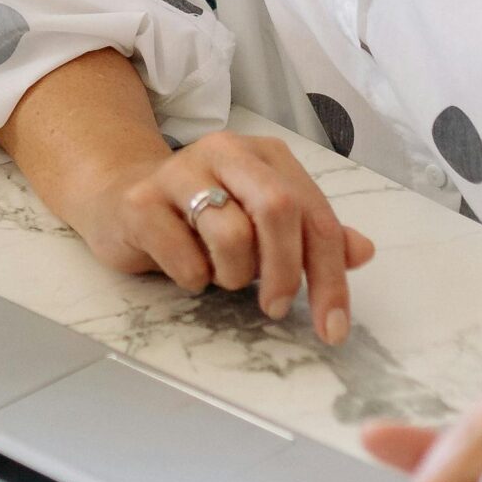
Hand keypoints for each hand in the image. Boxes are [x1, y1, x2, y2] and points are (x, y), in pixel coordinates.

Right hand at [67, 129, 373, 345]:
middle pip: (278, 209)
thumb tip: (363, 251)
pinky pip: (184, 258)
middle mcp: (226, 152)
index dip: (331, 276)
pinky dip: (192, 279)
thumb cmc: (200, 216)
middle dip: (286, 271)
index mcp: (265, 156)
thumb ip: (310, 235)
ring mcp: (179, 172)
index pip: (315, 215)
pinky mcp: (141, 201)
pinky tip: (182, 267)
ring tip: (218, 274)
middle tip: (277, 307)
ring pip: (231, 235)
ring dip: (233, 275)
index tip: (335, 328)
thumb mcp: (260, 222)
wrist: (118, 198)